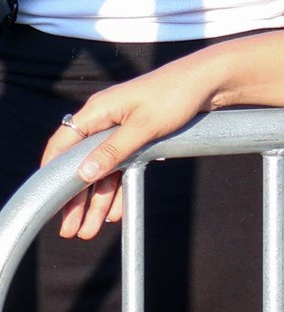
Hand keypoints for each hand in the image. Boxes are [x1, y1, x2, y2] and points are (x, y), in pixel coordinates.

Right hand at [40, 54, 228, 239]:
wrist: (211, 80)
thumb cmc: (176, 95)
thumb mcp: (144, 126)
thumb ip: (113, 150)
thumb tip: (84, 173)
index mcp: (97, 111)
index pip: (62, 145)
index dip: (51, 173)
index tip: (46, 201)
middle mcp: (104, 120)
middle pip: (81, 165)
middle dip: (75, 198)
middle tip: (69, 229)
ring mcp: (121, 130)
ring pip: (103, 171)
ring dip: (97, 200)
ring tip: (89, 231)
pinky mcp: (138, 137)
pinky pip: (123, 167)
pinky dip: (119, 189)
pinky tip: (115, 212)